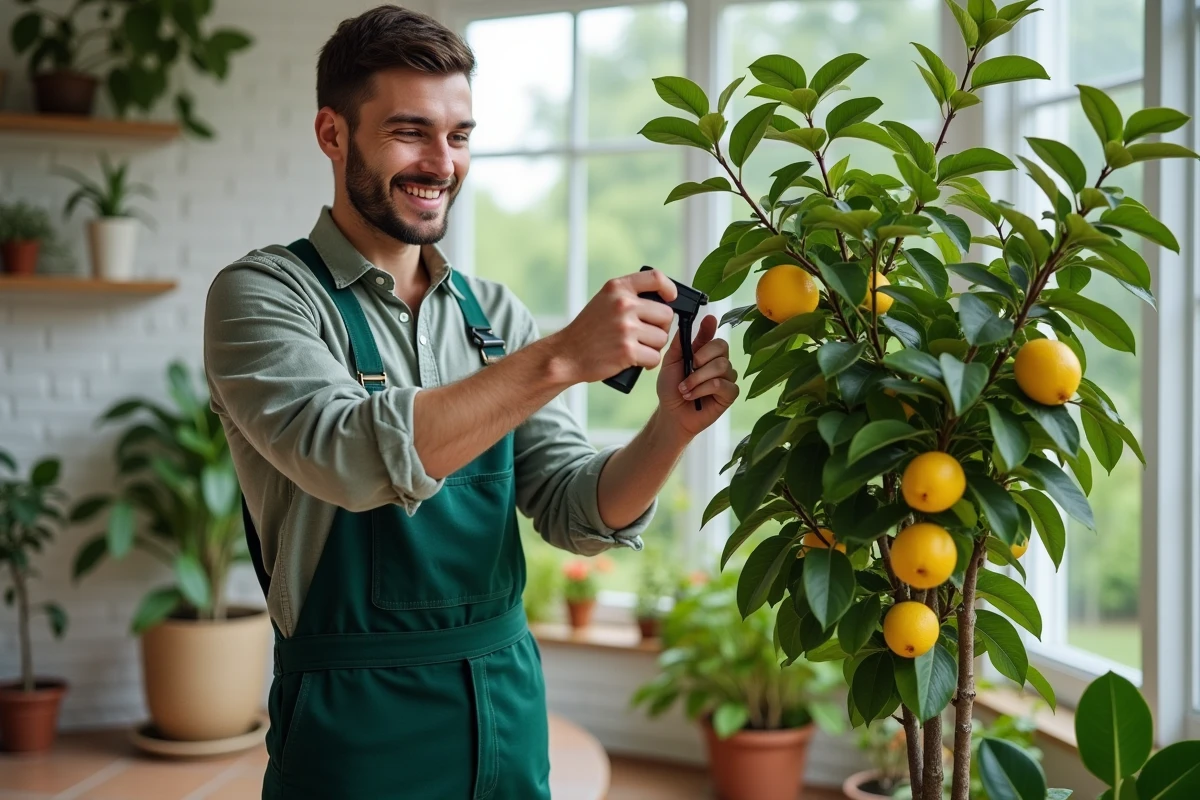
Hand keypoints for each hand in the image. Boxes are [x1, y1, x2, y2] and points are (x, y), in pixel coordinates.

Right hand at [547, 269, 678, 384]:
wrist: (566, 354)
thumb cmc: (588, 330)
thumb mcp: (604, 301)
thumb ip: (629, 296)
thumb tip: (664, 301)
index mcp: (617, 288)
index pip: (655, 278)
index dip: (669, 288)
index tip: (670, 298)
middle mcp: (623, 304)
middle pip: (666, 315)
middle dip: (660, 328)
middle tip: (645, 335)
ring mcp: (626, 327)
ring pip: (662, 338)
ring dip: (653, 347)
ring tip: (636, 348)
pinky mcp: (627, 350)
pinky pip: (654, 357)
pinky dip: (647, 363)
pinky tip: (635, 361)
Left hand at [655, 314, 738, 438]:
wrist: (671, 413)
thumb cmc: (671, 388)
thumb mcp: (670, 363)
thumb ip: (679, 344)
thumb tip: (685, 324)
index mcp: (705, 352)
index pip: (713, 336)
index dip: (711, 327)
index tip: (709, 320)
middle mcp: (719, 362)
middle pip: (721, 347)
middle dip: (702, 357)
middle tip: (688, 368)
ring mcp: (727, 377)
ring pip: (721, 366)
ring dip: (698, 378)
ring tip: (684, 388)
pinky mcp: (730, 394)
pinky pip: (722, 385)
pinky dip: (704, 389)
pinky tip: (692, 396)